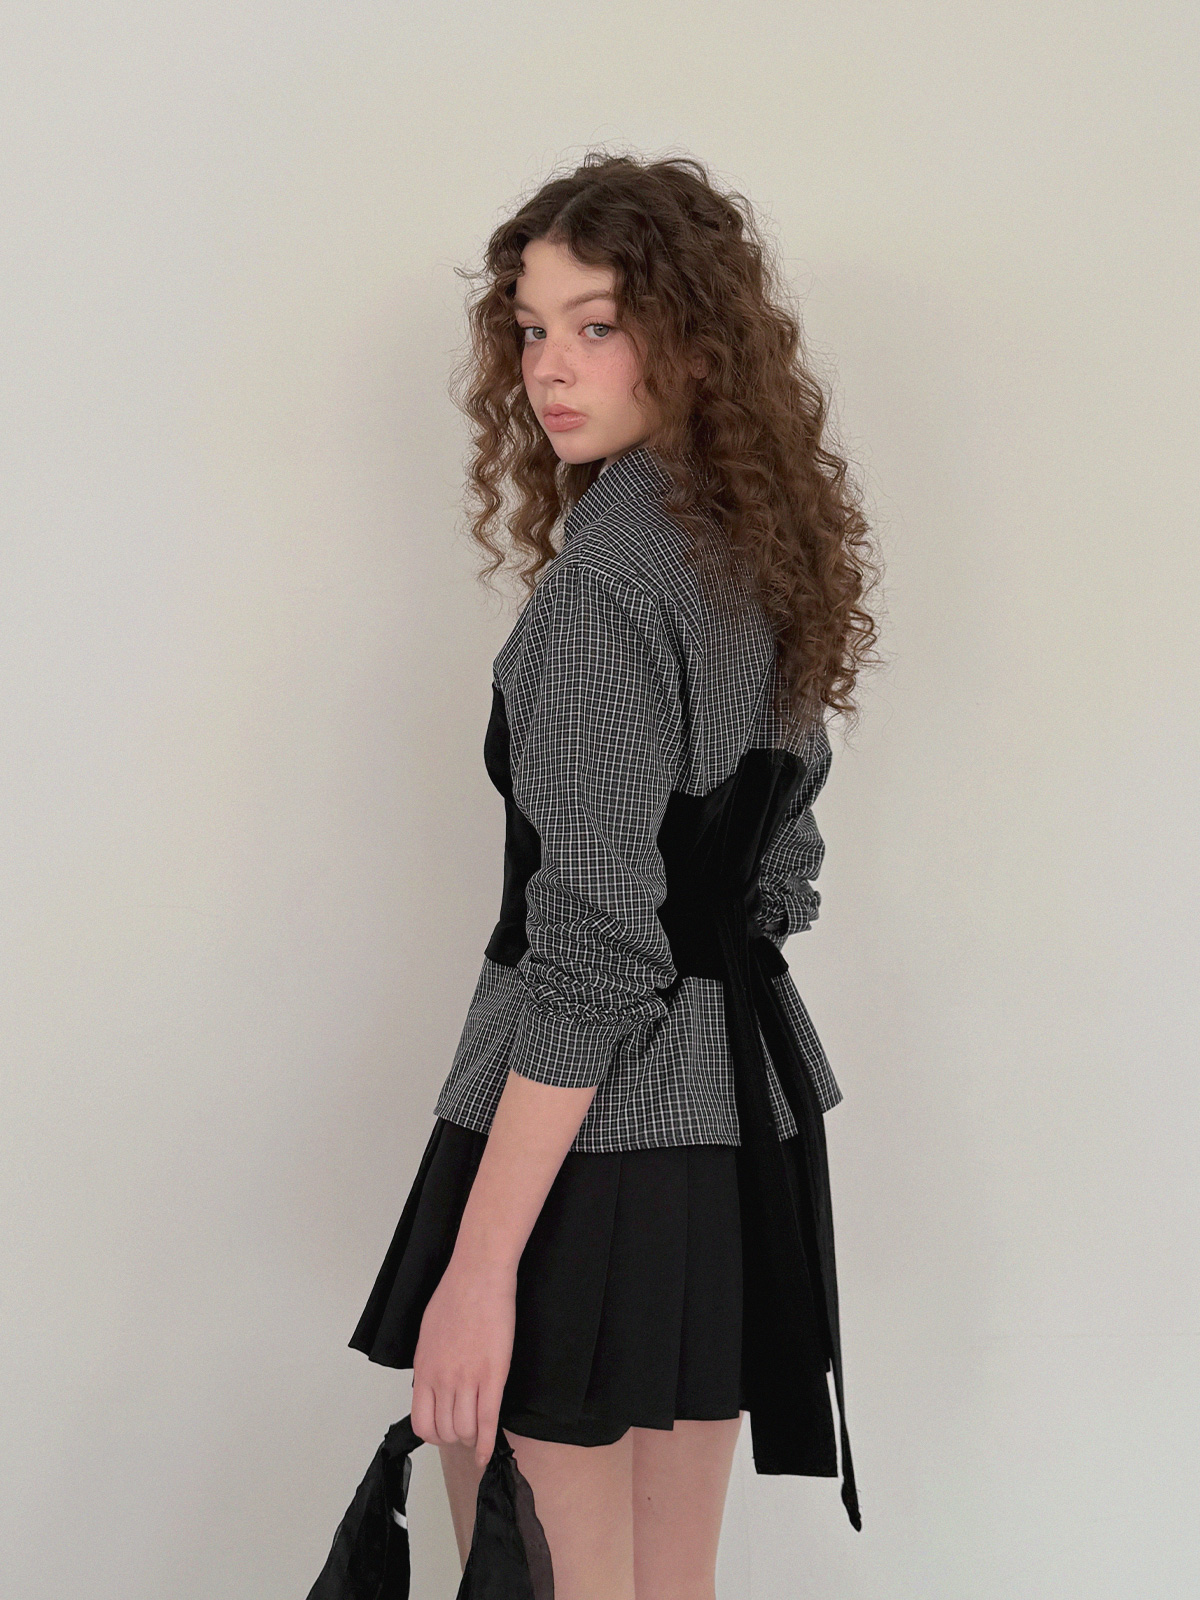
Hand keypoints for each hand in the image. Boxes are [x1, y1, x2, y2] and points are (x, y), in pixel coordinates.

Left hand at [410, 1253, 516, 1468]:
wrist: (478, 1276)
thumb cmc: (454, 1296)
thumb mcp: (428, 1334)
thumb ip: (430, 1363)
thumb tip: (433, 1382)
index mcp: (424, 1370)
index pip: (421, 1422)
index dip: (434, 1434)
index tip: (445, 1432)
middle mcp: (442, 1380)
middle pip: (445, 1431)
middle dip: (455, 1438)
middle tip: (466, 1432)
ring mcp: (467, 1380)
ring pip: (465, 1431)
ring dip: (471, 1439)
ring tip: (478, 1434)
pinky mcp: (493, 1376)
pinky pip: (487, 1421)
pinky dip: (487, 1444)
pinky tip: (487, 1454)